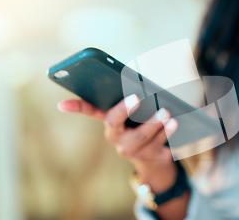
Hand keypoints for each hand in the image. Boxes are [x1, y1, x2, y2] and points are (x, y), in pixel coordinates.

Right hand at [57, 95, 178, 191]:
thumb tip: (142, 82)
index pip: (90, 111)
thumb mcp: (133, 112)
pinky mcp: (148, 158)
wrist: (150, 155)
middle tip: (147, 103)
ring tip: (169, 115)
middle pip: (119, 127)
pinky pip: (159, 149)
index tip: (65, 103)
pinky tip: (174, 126)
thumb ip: (132, 99)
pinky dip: (168, 137)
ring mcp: (132, 150)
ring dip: (158, 127)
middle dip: (134, 116)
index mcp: (110, 122)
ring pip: (144, 140)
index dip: (77, 107)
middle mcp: (116, 138)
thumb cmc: (139, 123)